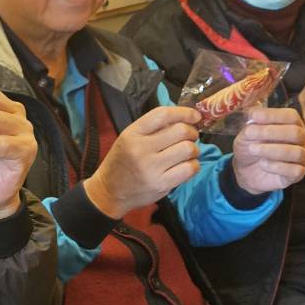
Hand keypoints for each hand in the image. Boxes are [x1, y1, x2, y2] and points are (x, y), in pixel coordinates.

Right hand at [83, 106, 200, 218]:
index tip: (195, 116)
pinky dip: (193, 165)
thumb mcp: (128, 138)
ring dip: (194, 149)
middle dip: (192, 132)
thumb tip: (183, 120)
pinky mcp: (162, 184)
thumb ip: (152, 129)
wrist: (109, 192)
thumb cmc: (121, 162)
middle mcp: (141, 149)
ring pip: (188, 149)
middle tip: (190, 137)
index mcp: (132, 134)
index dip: (184, 112)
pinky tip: (186, 166)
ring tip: (187, 153)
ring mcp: (152, 168)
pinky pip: (190, 168)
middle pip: (181, 131)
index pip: (163, 115)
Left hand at [231, 107, 304, 194]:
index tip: (254, 116)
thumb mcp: (247, 133)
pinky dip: (276, 167)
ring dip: (271, 150)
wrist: (246, 171)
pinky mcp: (298, 174)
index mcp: (293, 124)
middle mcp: (302, 139)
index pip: (291, 116)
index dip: (273, 115)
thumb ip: (252, 123)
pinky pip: (294, 171)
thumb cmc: (251, 147)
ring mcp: (302, 157)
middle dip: (270, 132)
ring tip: (253, 149)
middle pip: (295, 132)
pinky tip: (263, 164)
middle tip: (250, 133)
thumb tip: (254, 112)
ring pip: (296, 152)